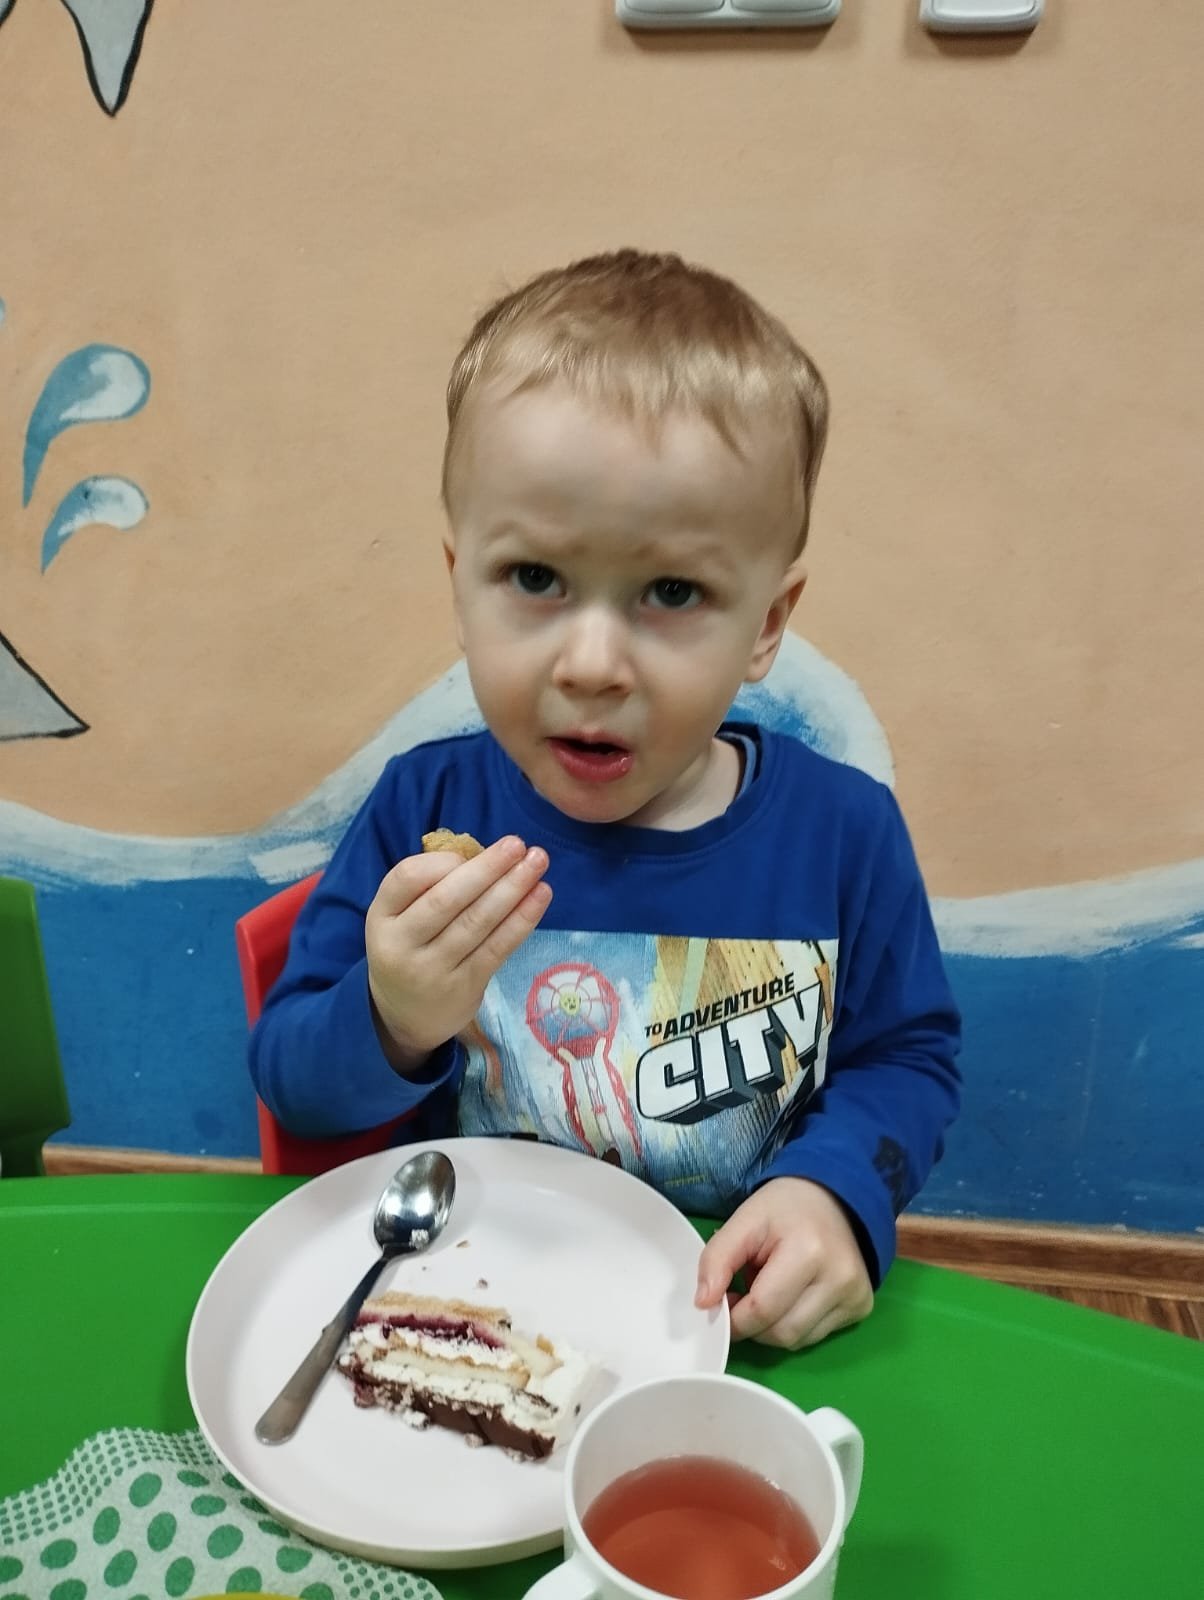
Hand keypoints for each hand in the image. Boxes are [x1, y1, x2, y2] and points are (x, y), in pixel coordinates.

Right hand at [366, 835, 551, 1067]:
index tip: (470, 851)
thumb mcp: (400, 918)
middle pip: (447, 900)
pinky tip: (540, 895)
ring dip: (512, 888)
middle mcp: (402, 944)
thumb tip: (488, 856)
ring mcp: (433, 970)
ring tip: (538, 862)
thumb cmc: (410, 948)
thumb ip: (430, 888)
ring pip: (477, 922)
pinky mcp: (465, 987)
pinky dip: (522, 919)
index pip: (406, 878)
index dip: (441, 861)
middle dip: (487, 868)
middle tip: (518, 844)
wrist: (405, 1016)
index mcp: (381, 917)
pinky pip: (497, 947)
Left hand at [694, 1178, 873, 1349]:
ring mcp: (855, 1296)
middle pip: (781, 1334)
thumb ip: (717, 1258)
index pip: (762, 1310)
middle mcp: (840, 1279)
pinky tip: (793, 1296)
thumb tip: (703, 1304)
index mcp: (809, 1252)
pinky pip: (815, 1335)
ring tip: (771, 1290)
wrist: (836, 1196)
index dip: (734, 1317)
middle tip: (742, 1297)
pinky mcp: (861, 1307)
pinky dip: (794, 1324)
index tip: (720, 1303)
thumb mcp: (744, 1220)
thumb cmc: (786, 1207)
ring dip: (773, 1326)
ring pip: (798, 1341)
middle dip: (752, 1325)